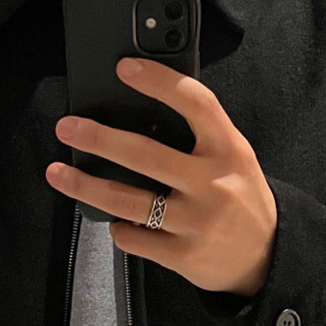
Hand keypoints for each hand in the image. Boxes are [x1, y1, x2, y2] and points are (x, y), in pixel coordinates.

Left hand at [45, 57, 277, 299]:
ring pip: (127, 201)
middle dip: (98, 138)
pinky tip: (117, 220)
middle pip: (144, 154)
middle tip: (66, 127)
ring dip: (85, 186)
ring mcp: (196, 222)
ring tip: (58, 173)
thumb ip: (199, 137)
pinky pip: (133, 238)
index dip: (159, 81)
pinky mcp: (183, 256)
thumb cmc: (239, 198)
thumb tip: (138, 112)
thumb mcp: (234, 159)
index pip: (195, 103)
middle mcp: (213, 184)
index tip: (124, 67)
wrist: (267, 258)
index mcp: (229, 150)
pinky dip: (118, 228)